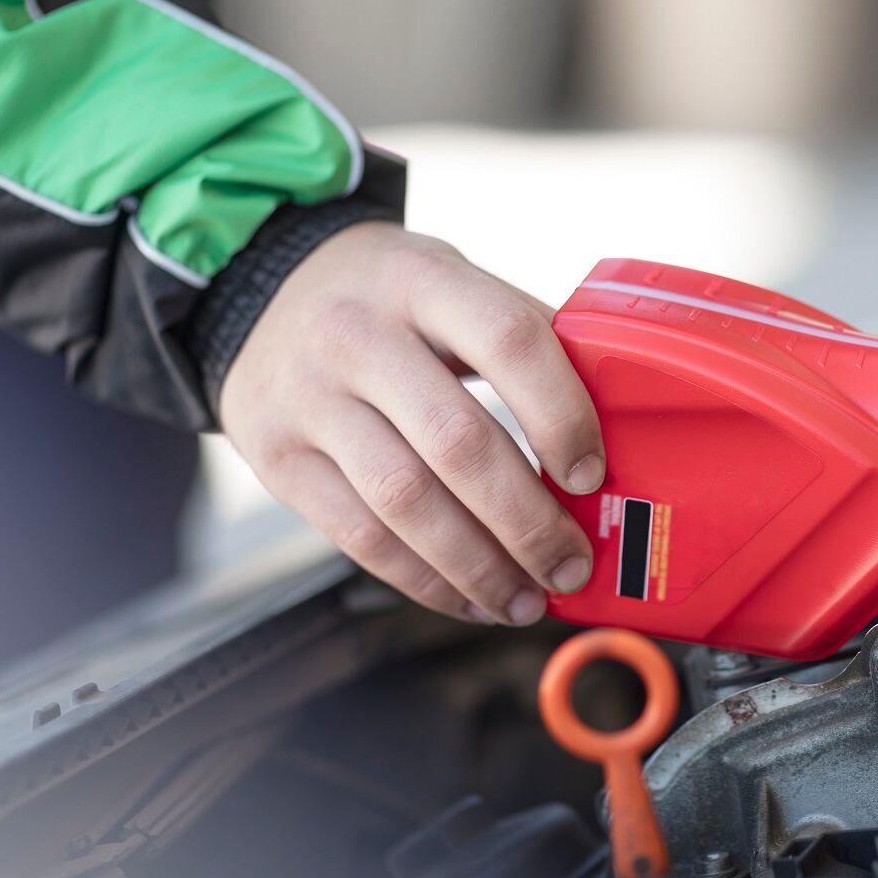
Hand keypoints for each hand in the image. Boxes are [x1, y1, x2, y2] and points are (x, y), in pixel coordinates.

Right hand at [220, 223, 602, 623]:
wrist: (261, 291)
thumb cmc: (390, 299)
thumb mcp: (451, 282)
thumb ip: (522, 339)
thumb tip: (616, 424)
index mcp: (422, 279)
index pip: (508, 340)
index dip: (560, 413)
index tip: (591, 473)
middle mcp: (357, 335)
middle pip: (457, 441)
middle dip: (527, 520)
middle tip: (572, 564)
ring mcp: (308, 399)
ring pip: (405, 503)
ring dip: (479, 567)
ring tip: (528, 598)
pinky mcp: (279, 458)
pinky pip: (360, 538)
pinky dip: (427, 581)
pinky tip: (471, 597)